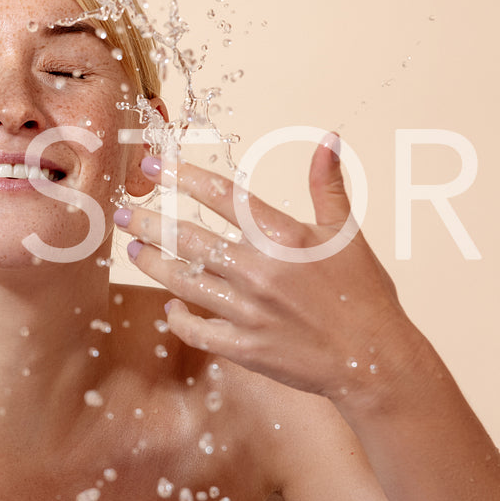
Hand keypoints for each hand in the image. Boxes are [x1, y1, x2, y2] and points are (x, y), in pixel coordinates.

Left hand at [113, 135, 419, 400]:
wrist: (375, 360)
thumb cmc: (365, 294)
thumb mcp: (348, 234)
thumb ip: (327, 187)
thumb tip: (327, 140)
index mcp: (284, 238)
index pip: (222, 197)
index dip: (183, 178)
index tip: (152, 168)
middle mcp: (260, 272)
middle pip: (189, 240)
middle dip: (150, 223)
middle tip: (124, 213)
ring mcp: (249, 312)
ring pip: (184, 282)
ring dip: (154, 265)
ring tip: (135, 251)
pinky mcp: (245, 347)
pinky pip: (197, 330)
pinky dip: (179, 318)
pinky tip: (171, 307)